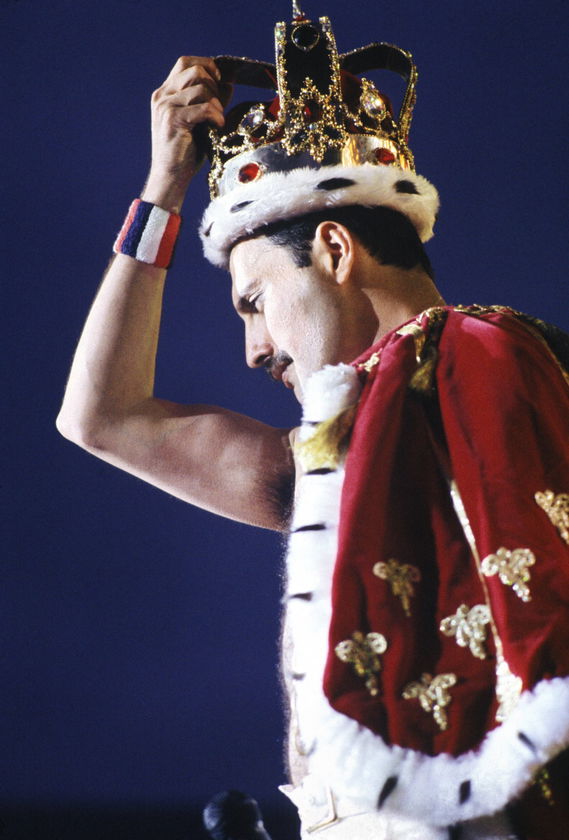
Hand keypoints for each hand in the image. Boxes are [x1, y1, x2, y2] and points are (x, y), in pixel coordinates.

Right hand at [143, 56, 232, 210]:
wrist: (169, 177)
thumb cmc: (185, 153)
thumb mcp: (198, 122)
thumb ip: (209, 101)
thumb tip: (228, 84)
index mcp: (165, 93)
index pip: (185, 62)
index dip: (206, 65)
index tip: (219, 81)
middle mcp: (162, 96)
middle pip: (195, 70)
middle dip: (214, 85)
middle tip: (218, 106)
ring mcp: (166, 106)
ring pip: (201, 87)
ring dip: (216, 103)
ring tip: (217, 121)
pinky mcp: (173, 120)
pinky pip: (203, 107)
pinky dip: (216, 116)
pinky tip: (217, 127)